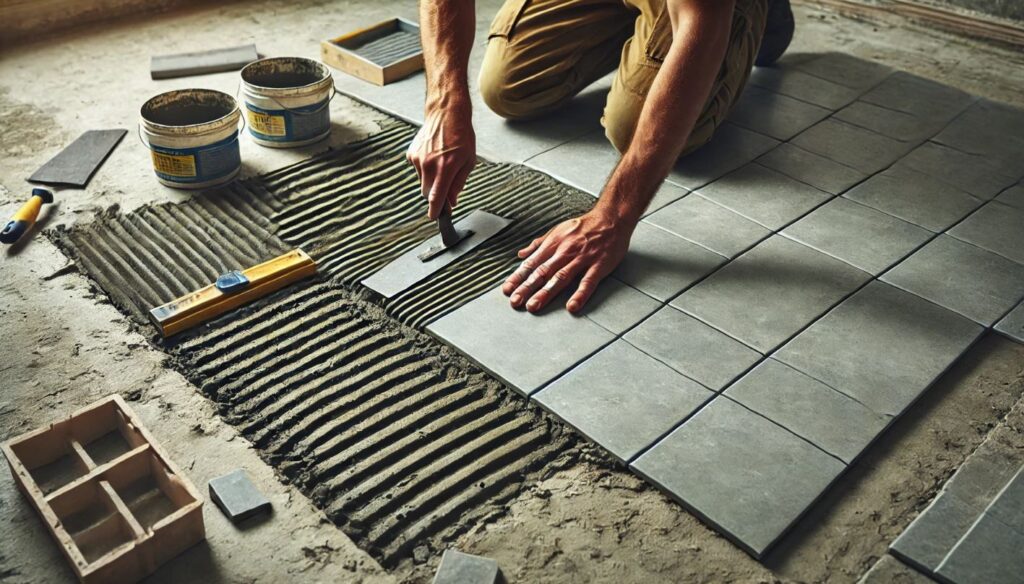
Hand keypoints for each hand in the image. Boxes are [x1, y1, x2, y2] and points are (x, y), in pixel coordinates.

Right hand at [406, 97, 475, 219]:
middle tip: (445, 189)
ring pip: (422, 182)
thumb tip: (452, 200)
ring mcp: (418, 159)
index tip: (435, 217)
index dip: (435, 210)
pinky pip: (418, 170)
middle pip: (427, 193)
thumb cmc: (461, 136)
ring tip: (442, 164)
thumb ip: (459, 183)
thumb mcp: (468, 161)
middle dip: (435, 196)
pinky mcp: (411, 154)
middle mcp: (429, 164)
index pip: (436, 196)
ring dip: (431, 180)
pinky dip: (425, 170)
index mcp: (446, 167)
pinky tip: (434, 157)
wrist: (446, 114)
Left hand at [502, 208, 633, 313]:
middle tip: (515, 302)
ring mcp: (582, 259)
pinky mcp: (598, 266)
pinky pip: (588, 282)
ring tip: (534, 305)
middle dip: (527, 288)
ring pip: (560, 278)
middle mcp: (565, 252)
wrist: (611, 218)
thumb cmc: (584, 226)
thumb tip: (521, 254)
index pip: (532, 263)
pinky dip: (579, 294)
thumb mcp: (557, 230)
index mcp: (554, 244)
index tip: (507, 289)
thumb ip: (538, 244)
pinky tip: (572, 306)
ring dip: (546, 293)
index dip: (518, 277)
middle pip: (542, 272)